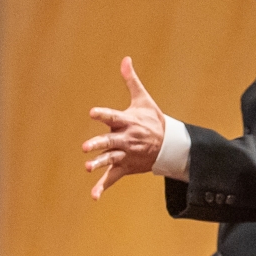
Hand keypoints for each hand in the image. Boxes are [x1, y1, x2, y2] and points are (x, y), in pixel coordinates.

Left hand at [83, 57, 166, 198]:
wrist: (170, 145)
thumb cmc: (152, 119)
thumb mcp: (143, 100)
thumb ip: (130, 81)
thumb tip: (125, 59)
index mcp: (128, 122)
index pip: (113, 117)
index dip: (103, 114)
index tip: (92, 113)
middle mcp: (126, 139)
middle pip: (110, 141)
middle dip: (98, 144)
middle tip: (85, 147)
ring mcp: (125, 154)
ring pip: (110, 160)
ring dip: (100, 164)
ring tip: (88, 167)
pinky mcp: (124, 167)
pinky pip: (112, 179)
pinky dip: (103, 188)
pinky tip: (94, 197)